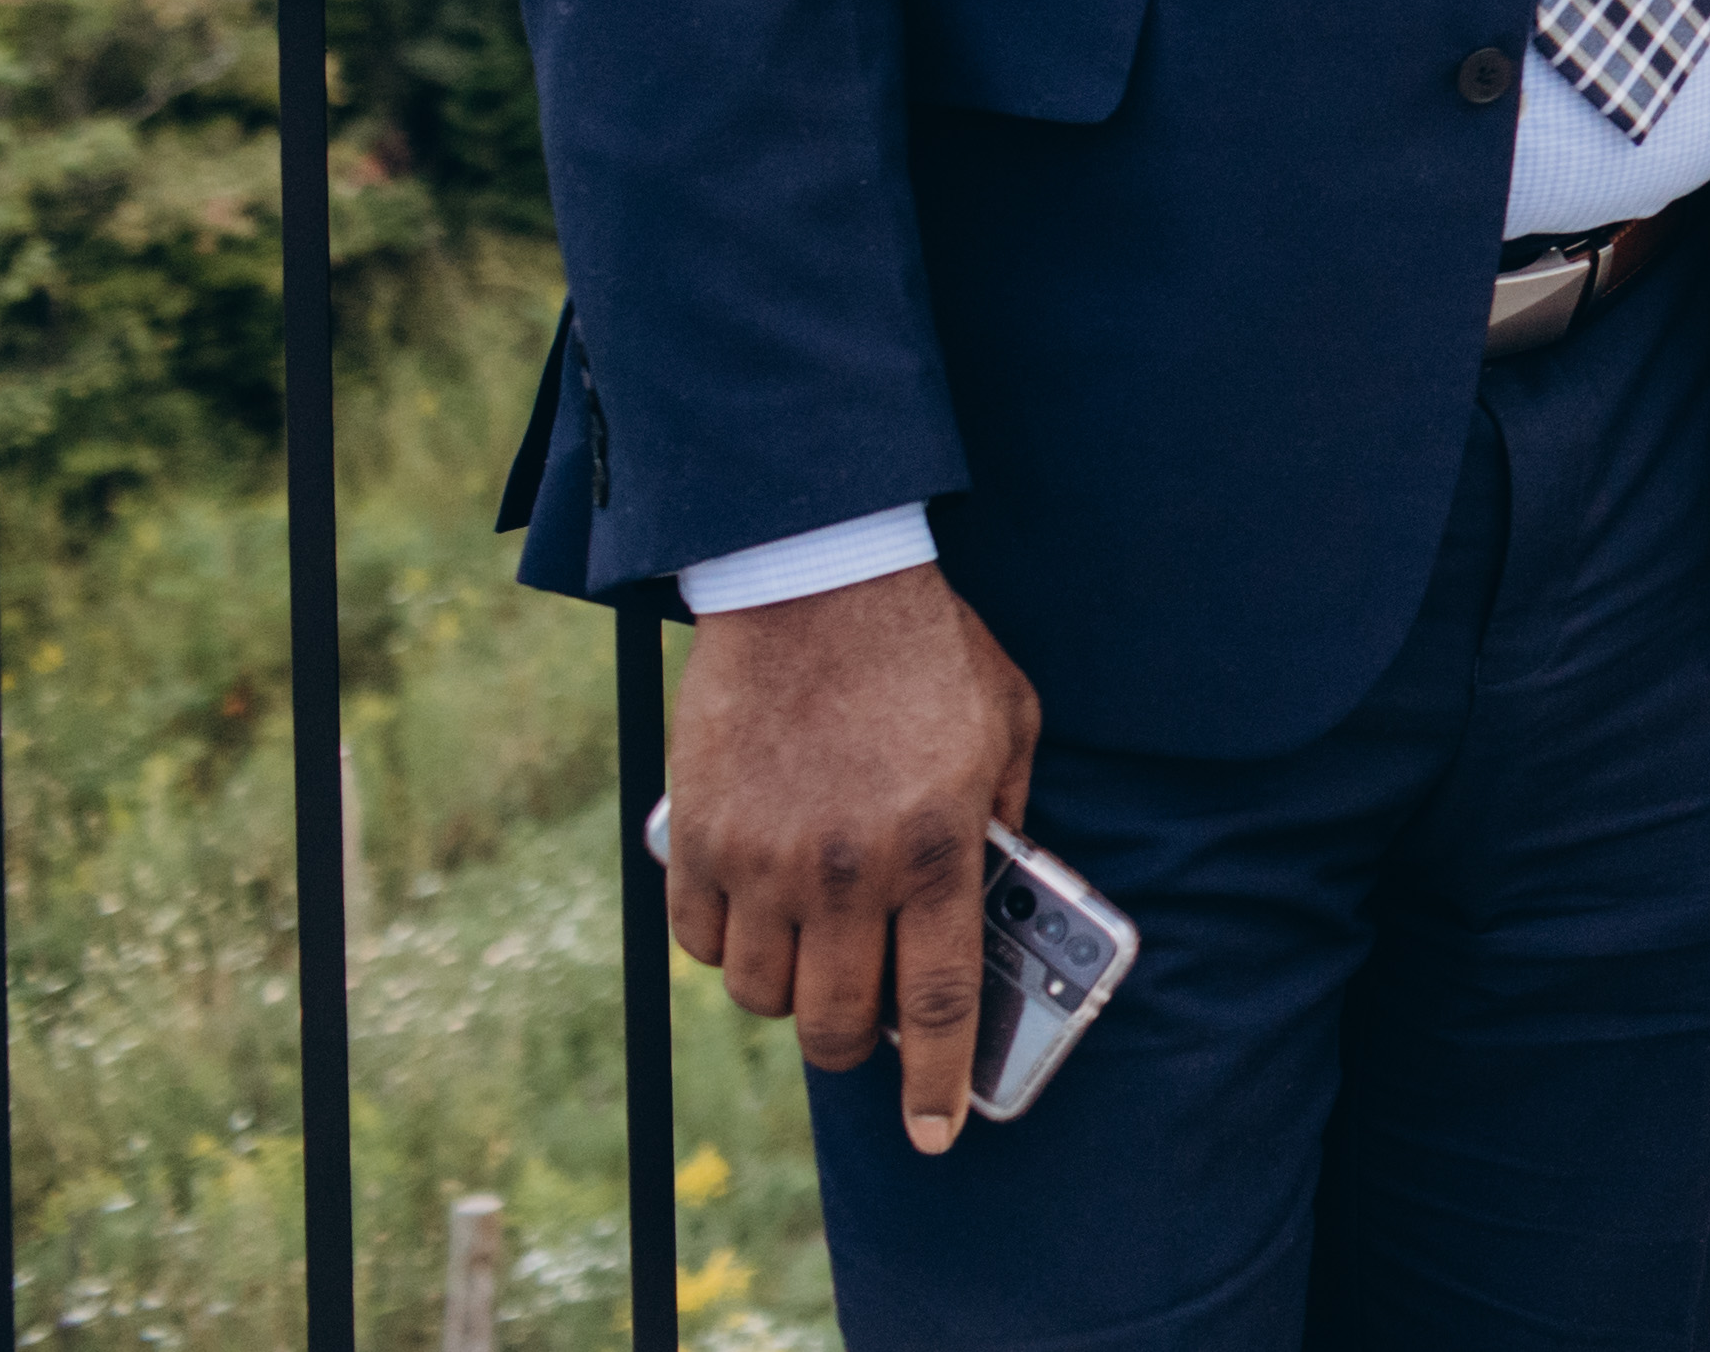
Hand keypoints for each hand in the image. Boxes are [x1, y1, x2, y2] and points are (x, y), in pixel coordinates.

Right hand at [660, 563, 1039, 1150]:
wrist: (814, 578)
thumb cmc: (925, 648)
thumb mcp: (1008, 721)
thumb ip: (1006, 812)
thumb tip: (999, 889)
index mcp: (937, 846)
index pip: (939, 1001)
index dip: (938, 1082)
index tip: (937, 1132)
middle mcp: (849, 870)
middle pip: (838, 1023)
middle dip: (853, 1047)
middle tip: (862, 1028)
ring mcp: (767, 859)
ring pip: (764, 996)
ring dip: (791, 994)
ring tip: (813, 953)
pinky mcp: (701, 838)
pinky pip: (703, 943)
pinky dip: (728, 948)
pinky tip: (755, 915)